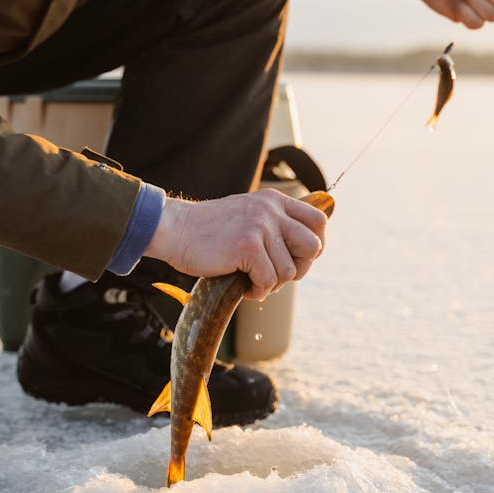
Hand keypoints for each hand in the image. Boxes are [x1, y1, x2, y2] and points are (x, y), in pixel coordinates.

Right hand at [145, 188, 327, 300]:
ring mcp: (260, 226)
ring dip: (272, 284)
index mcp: (274, 201)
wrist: (175, 230)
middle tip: (276, 275)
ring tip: (251, 280)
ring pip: (289, 271)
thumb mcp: (247, 214)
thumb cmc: (208, 231)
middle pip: (313, 246)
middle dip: (300, 268)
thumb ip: (273, 225)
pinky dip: (257, 291)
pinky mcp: (248, 245)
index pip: (318, 220)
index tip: (298, 259)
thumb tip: (305, 251)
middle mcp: (271, 210)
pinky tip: (243, 286)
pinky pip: (268, 281)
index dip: (315, 245)